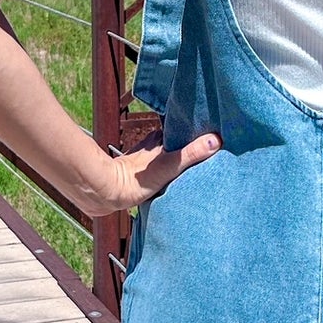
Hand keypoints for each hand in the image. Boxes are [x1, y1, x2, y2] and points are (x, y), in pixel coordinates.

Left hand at [85, 127, 221, 216]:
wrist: (106, 193)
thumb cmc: (136, 180)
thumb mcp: (169, 165)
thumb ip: (191, 153)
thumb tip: (216, 139)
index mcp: (161, 137)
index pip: (184, 129)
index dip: (199, 132)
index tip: (216, 134)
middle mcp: (154, 144)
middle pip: (178, 141)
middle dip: (191, 145)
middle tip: (211, 152)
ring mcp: (147, 157)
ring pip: (169, 153)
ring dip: (180, 158)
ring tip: (198, 165)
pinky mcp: (142, 172)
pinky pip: (161, 166)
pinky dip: (169, 169)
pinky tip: (176, 177)